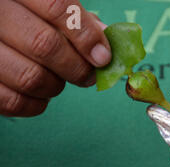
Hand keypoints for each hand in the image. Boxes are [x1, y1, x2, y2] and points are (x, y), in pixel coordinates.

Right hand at [0, 0, 110, 116]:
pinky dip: (36, 104)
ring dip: (55, 86)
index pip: (57, 6)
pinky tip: (39, 94)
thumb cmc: (24, 20)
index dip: (86, 35)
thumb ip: (75, 21)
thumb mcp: (45, 8)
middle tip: (88, 77)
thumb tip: (105, 47)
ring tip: (57, 81)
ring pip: (30, 77)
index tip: (103, 57)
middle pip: (44, 44)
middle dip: (77, 68)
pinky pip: (13, 102)